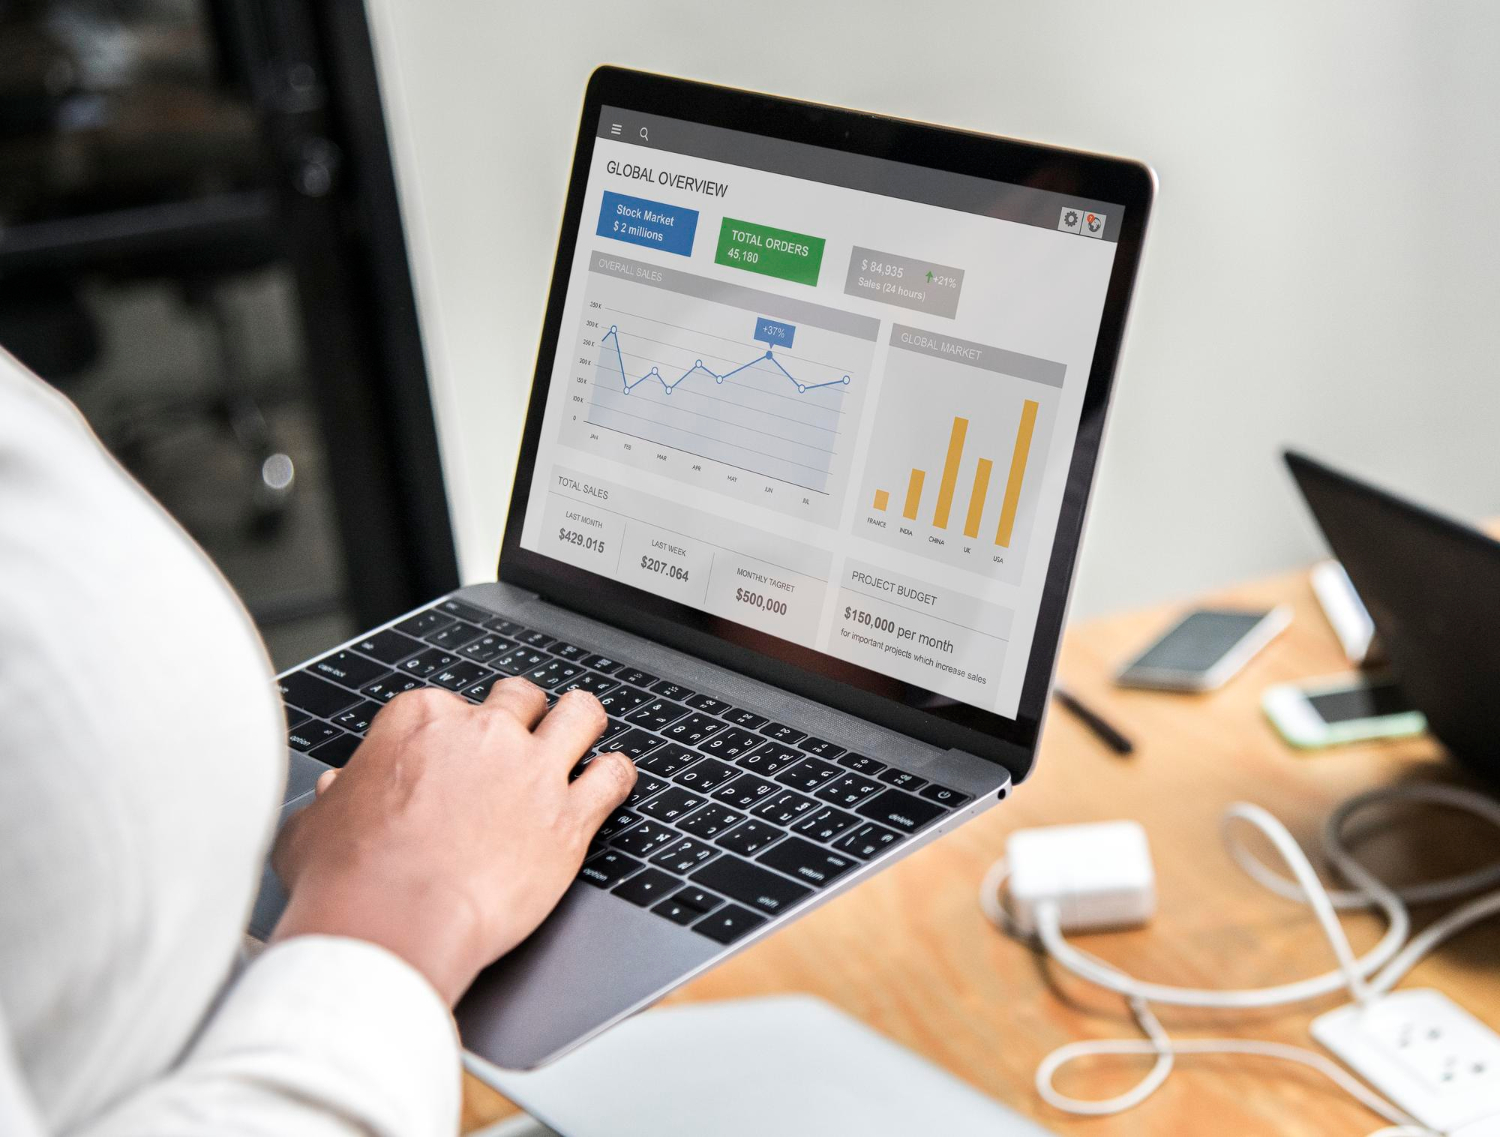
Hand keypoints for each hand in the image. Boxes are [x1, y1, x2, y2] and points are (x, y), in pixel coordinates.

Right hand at [270, 679, 635, 1004]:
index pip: (448, 705)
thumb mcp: (313, 827)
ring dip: (580, 724)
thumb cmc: (346, 881)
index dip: (452, 734)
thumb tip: (335, 794)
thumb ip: (332, 801)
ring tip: (580, 736)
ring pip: (580, 715)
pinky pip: (614, 776)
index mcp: (420, 721)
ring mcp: (532, 771)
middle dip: (520, 715)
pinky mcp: (568, 818)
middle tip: (517, 741)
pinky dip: (616, 776)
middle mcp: (483, 733)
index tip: (450, 759)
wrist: (393, 924)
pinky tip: (611, 782)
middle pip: (519, 698)